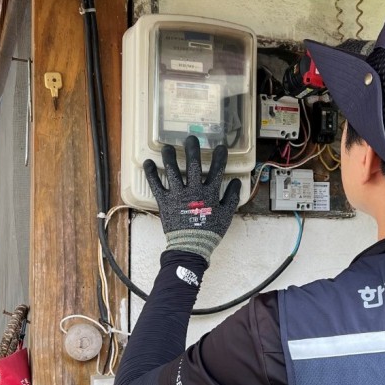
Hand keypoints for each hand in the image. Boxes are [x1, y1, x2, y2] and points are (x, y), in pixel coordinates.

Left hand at [143, 135, 240, 263]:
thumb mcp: (226, 216)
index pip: (217, 170)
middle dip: (192, 150)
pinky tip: (148, 162)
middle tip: (191, 138)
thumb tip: (236, 182)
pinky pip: (156, 185)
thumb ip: (231, 197)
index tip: (220, 147)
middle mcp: (194, 190)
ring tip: (168, 147)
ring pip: (173, 171)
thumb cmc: (209, 231)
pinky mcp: (165, 201)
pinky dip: (151, 173)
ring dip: (170, 157)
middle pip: (194, 165)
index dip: (219, 157)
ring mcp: (178, 195)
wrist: (191, 246)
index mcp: (209, 193)